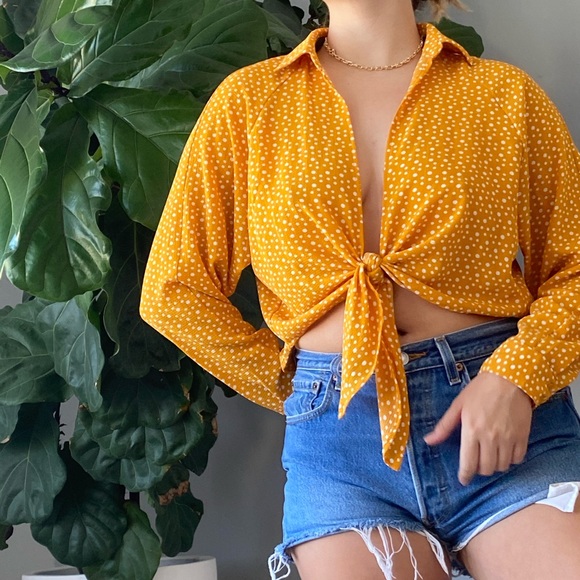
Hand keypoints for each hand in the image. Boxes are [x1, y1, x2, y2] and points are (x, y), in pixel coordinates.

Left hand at [422, 371, 533, 485]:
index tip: (464, 479)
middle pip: (486, 468)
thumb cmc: (480, 390)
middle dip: (479, 469)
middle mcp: (490, 438)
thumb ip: (444, 426)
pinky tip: (504, 451)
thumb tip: (428, 440)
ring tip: (490, 455)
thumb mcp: (458, 405)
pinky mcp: (523, 437)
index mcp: (472, 430)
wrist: (509, 379)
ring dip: (494, 465)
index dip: (465, 475)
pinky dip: (510, 460)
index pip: (468, 463)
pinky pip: (517, 459)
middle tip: (476, 462)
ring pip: (502, 466)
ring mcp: (508, 438)